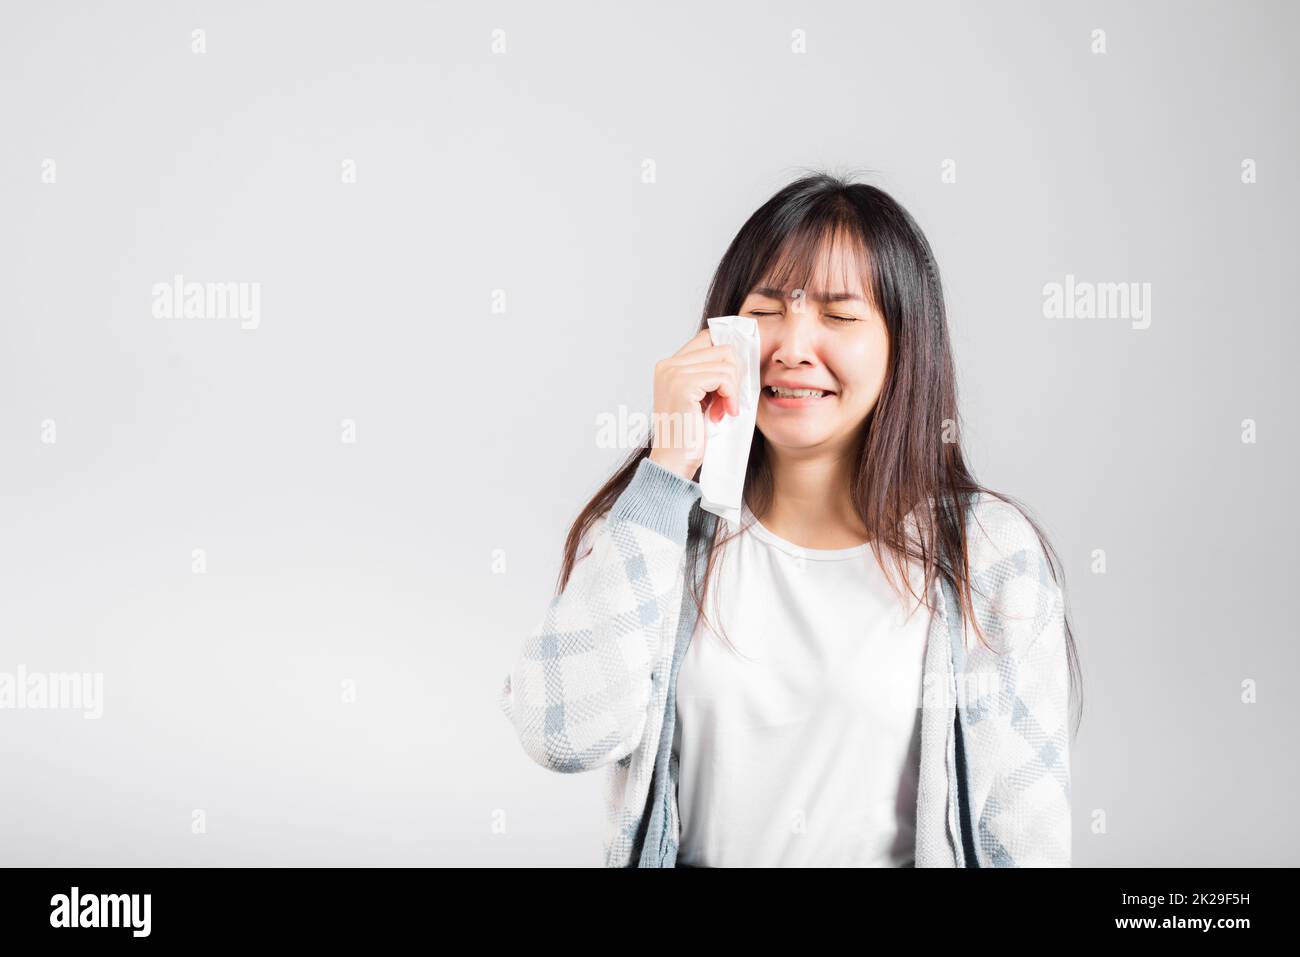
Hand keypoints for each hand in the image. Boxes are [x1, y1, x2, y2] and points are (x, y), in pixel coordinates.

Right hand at [648, 327, 740, 480]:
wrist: (674, 462)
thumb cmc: (689, 435)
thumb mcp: (702, 398)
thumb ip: (710, 375)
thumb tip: (738, 356)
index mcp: (669, 365)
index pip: (708, 339)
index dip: (728, 358)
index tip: (735, 381)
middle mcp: (668, 365)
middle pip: (721, 348)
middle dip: (733, 376)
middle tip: (727, 402)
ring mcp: (674, 373)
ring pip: (726, 362)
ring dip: (732, 389)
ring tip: (723, 411)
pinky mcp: (684, 385)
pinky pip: (724, 377)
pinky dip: (731, 396)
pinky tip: (723, 413)